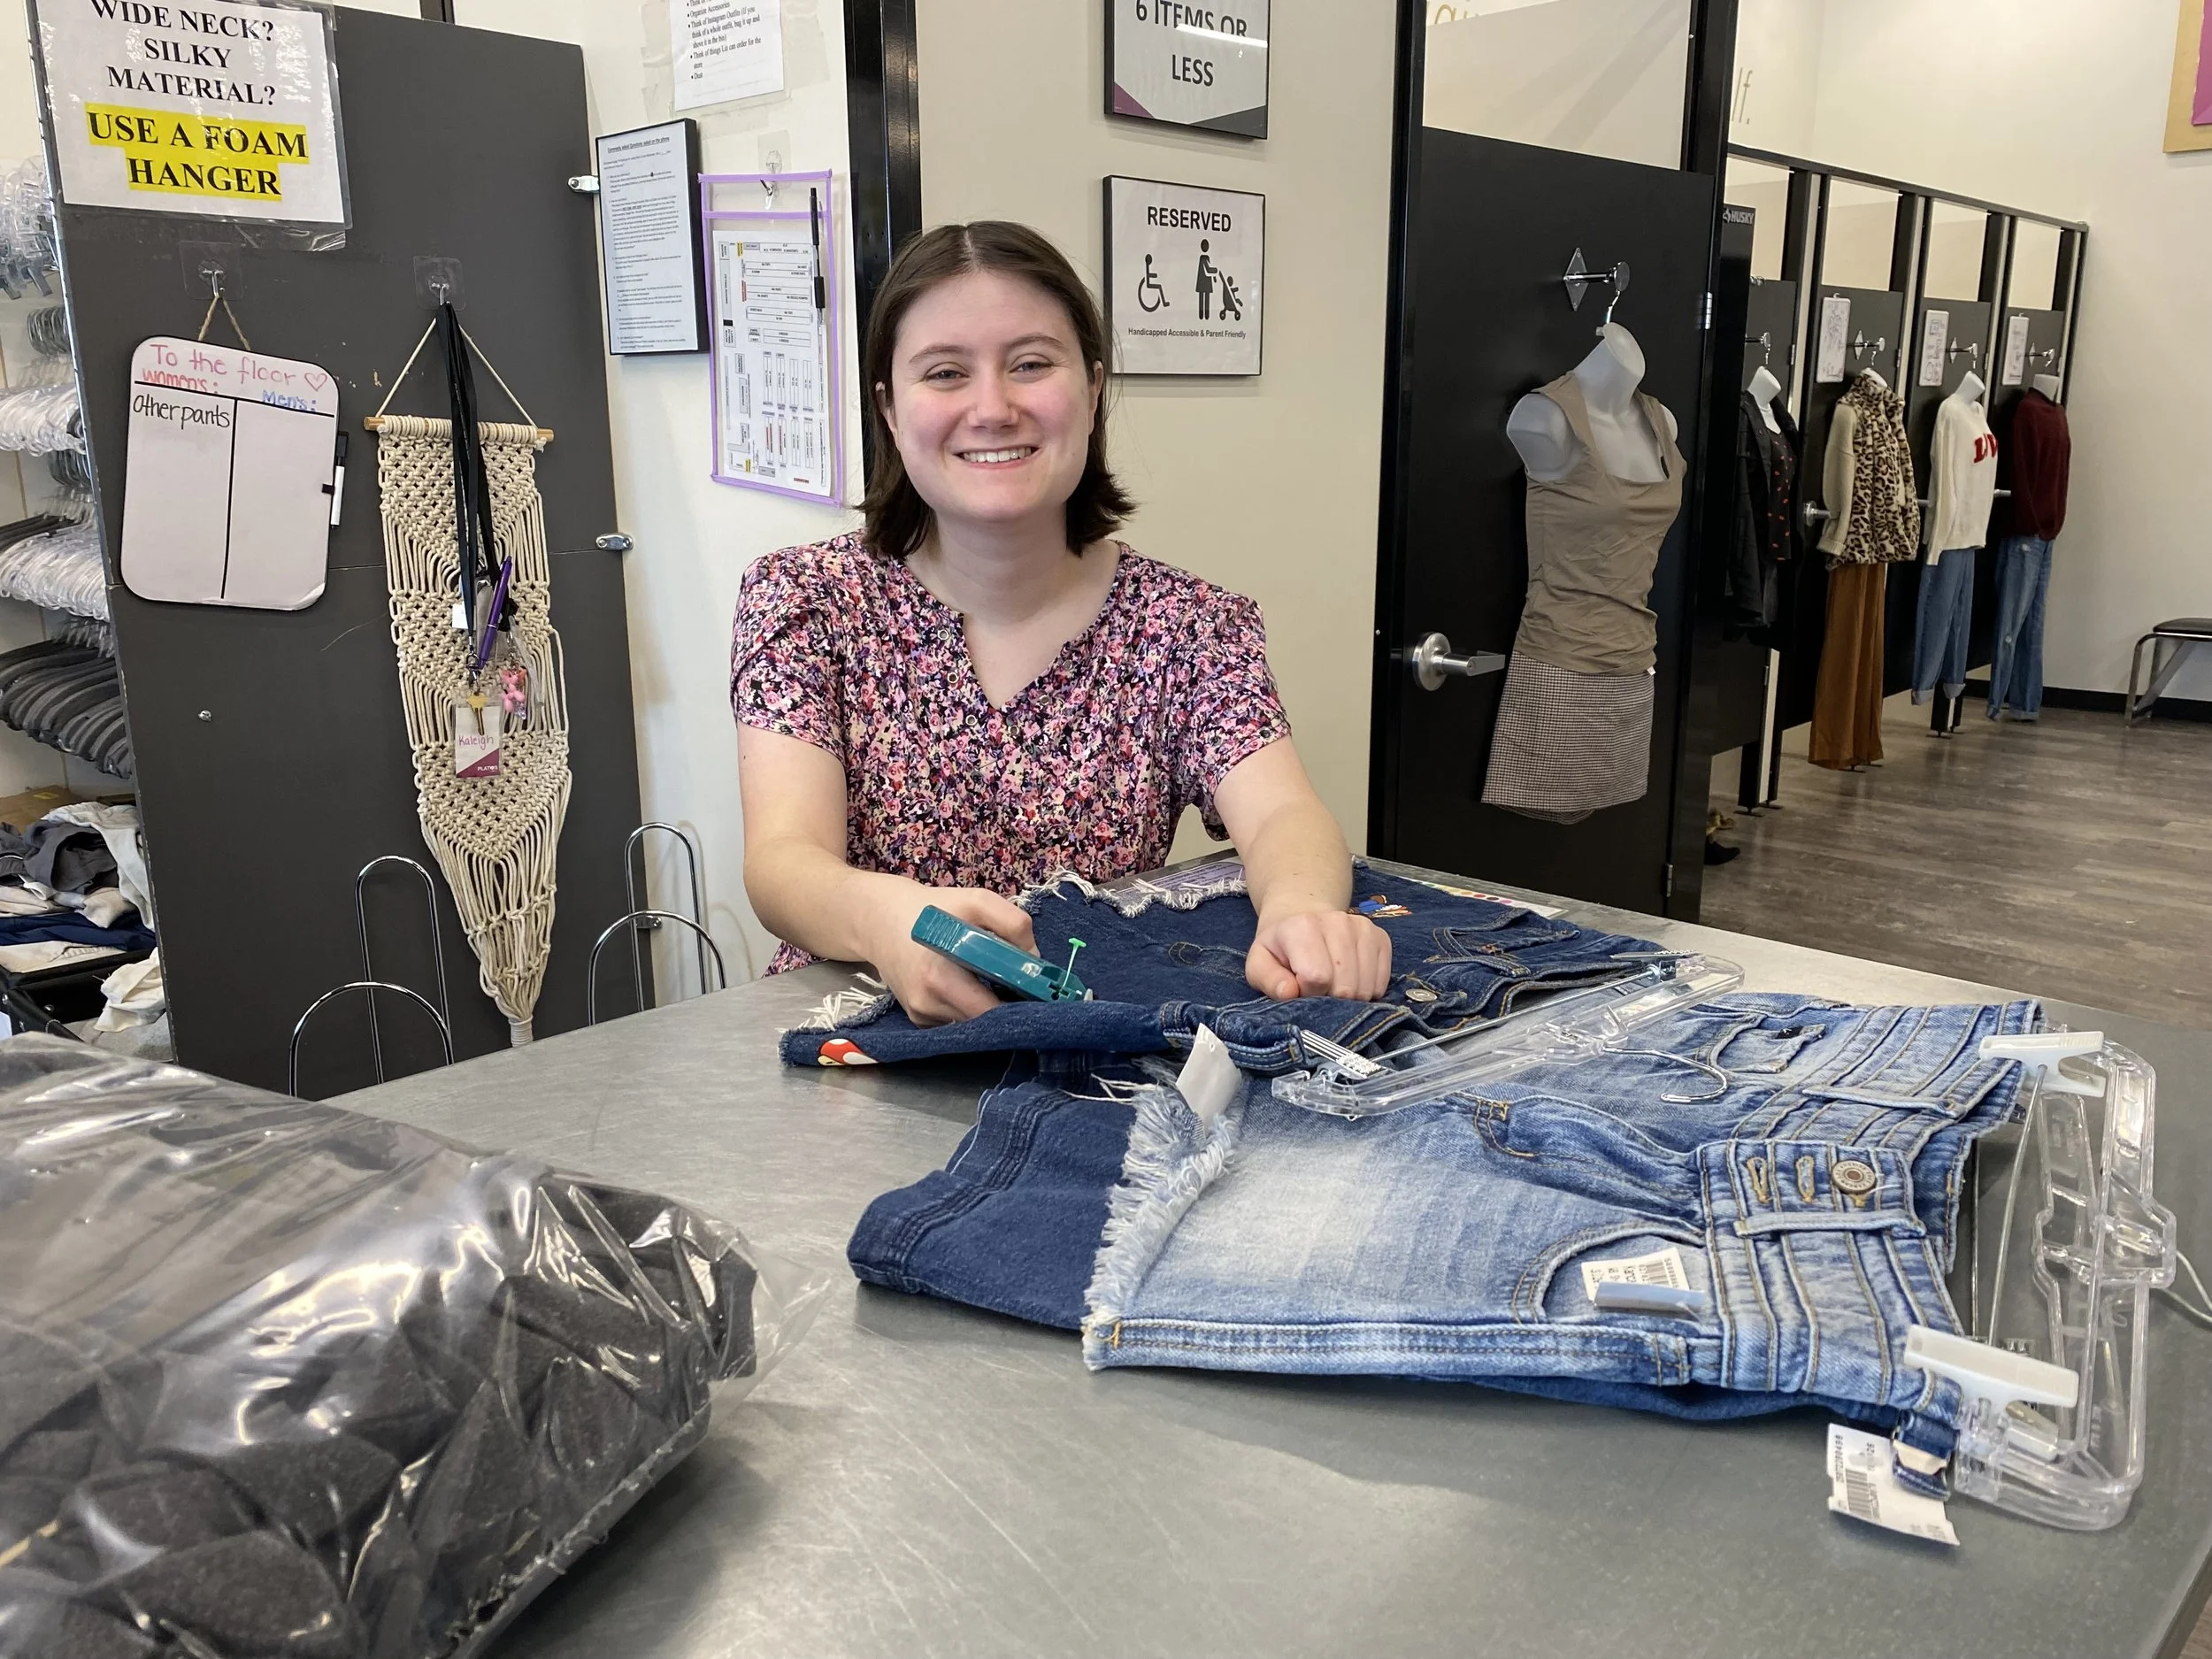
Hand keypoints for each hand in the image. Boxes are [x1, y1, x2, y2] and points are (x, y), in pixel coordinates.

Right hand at [863, 880, 1038, 1026]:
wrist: (878, 919)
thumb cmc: (932, 909)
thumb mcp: (976, 901)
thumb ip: (1013, 924)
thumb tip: (1036, 959)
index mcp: (939, 976)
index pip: (992, 1010)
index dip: (1020, 1003)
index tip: (1039, 992)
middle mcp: (927, 1002)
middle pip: (985, 1021)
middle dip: (1007, 1005)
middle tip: (1021, 985)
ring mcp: (921, 1014)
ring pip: (971, 1022)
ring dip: (987, 1006)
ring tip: (991, 979)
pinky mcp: (918, 1019)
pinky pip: (955, 1019)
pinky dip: (968, 1006)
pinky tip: (966, 984)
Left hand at [1245, 906, 1391, 1001]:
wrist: (1302, 919)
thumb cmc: (1281, 948)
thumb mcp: (1259, 964)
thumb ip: (1268, 980)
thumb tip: (1290, 993)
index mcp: (1303, 926)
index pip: (1317, 977)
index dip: (1307, 993)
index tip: (1299, 987)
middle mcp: (1337, 921)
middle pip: (1345, 986)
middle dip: (1329, 998)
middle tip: (1317, 989)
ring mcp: (1363, 928)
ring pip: (1365, 988)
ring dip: (1349, 998)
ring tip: (1332, 984)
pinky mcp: (1381, 938)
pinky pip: (1381, 983)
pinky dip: (1367, 991)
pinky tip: (1350, 980)